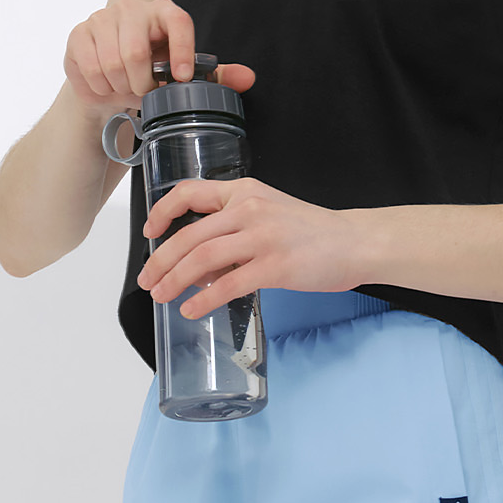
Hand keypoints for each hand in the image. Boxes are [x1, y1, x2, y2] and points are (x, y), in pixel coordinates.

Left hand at [137, 177, 365, 318]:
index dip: (162, 211)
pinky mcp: (275, 266)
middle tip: (147, 281)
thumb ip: (233, 233)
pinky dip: (203, 300)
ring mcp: (262, 237)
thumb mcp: (269, 215)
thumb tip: (197, 270)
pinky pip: (228, 285)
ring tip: (162, 297)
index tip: (149, 231)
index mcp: (244, 191)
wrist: (355, 241)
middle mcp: (249, 208)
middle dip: (161, 261)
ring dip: (175, 280)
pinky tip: (191, 310)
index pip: (190, 192)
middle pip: (189, 234)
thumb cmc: (312, 232)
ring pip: (202, 258)